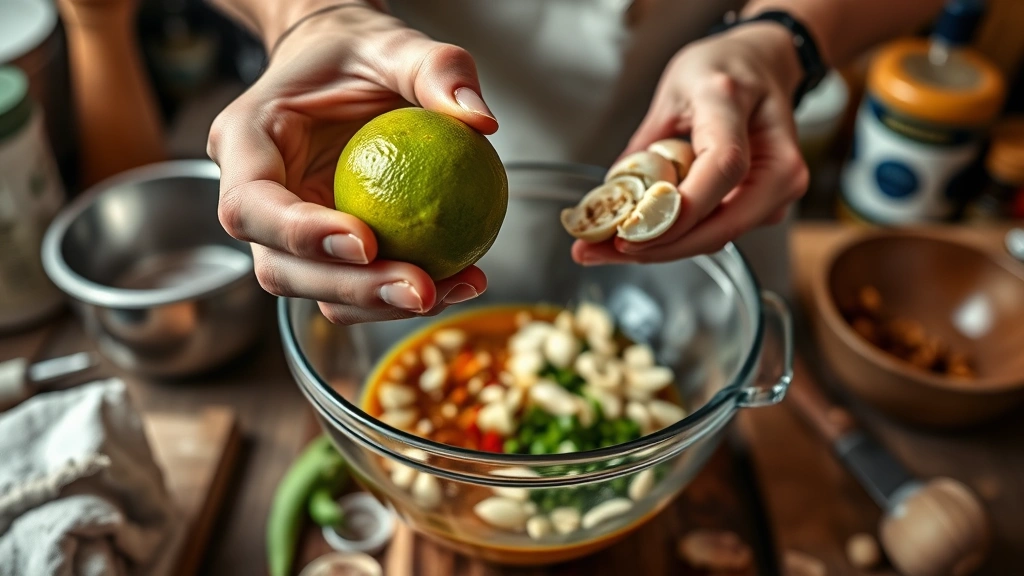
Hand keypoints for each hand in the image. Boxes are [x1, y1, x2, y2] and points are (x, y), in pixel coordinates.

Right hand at [207, 4, 495, 324]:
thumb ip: (436, 69)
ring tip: (457, 286)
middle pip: (280, 268)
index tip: (366, 241)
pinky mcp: (325, 251)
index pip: (250, 203)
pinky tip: (462, 278)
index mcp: (246, 142)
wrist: (345, 67)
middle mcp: (256, 197)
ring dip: (382, 304)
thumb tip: (480, 121)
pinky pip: (356, 285)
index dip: (298, 234)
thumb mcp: (394, 43)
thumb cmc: (355, 51)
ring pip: (317, 292)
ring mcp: (287, 232)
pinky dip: (401, 293)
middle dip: (350, 289)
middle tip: (421, 289)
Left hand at [573, 23, 808, 264]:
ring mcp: (779, 186)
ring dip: (660, 249)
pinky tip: (637, 239)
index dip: (677, 210)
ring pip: (718, 235)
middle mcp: (775, 155)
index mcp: (735, 106)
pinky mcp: (769, 208)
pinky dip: (676, 239)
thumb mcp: (670, 92)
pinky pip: (718, 231)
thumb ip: (645, 145)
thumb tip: (612, 196)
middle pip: (724, 222)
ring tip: (602, 249)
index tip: (629, 232)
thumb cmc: (717, 72)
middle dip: (657, 247)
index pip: (722, 168)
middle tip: (596, 252)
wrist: (762, 67)